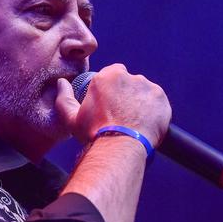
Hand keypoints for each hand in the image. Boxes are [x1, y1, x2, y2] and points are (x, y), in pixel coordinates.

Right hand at [54, 63, 171, 145]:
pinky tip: (145, 123)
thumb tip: (61, 83)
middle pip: (129, 82)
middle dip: (127, 95)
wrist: (121, 148)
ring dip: (141, 102)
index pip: (113, 74)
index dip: (112, 89)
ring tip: (135, 122)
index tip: (111, 104)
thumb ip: (64, 98)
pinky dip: (153, 110)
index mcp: (107, 76)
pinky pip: (157, 102)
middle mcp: (129, 77)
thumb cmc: (94, 134)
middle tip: (123, 115)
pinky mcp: (161, 98)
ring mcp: (147, 87)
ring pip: (144, 92)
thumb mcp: (71, 118)